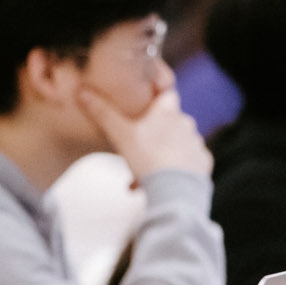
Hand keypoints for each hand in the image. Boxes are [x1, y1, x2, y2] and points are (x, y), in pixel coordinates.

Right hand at [78, 85, 210, 182]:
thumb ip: (102, 113)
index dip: (157, 97)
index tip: (146, 104)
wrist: (175, 191)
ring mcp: (196, 144)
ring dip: (161, 154)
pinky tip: (161, 182)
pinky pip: (188, 162)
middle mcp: (186, 124)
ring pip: (176, 144)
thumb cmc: (148, 159)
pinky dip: (175, 170)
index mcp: (168, 112)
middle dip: (153, 134)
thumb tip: (82, 92)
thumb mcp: (120, 135)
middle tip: (135, 148)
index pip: (167, 93)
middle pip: (169, 122)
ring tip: (143, 173)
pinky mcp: (203, 164)